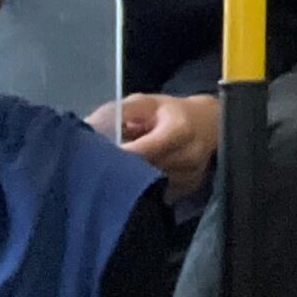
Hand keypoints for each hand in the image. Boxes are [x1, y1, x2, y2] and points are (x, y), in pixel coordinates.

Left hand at [91, 93, 220, 198]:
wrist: (209, 123)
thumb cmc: (171, 111)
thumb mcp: (145, 102)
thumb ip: (118, 113)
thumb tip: (86, 128)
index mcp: (178, 130)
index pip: (142, 151)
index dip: (119, 156)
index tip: (97, 159)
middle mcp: (189, 155)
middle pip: (147, 172)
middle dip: (122, 171)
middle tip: (101, 169)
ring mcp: (192, 175)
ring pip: (152, 186)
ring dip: (134, 182)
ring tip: (119, 173)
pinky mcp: (190, 188)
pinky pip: (161, 193)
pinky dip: (147, 188)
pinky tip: (139, 180)